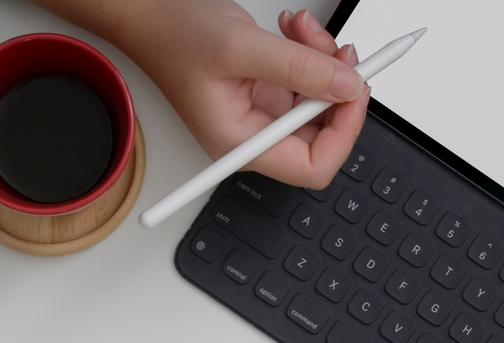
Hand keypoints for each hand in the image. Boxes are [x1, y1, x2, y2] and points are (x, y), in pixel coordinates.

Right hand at [52, 1, 367, 187]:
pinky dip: (312, 51)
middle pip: (325, 132)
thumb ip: (299, 68)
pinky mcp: (267, 89)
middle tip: (339, 52)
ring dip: (325, 60)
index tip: (355, 91)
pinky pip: (308, 78)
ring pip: (321, 100)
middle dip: (338, 88)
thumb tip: (348, 87)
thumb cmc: (172, 34)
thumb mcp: (241, 47)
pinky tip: (294, 30)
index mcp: (240, 143)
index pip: (313, 167)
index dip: (345, 133)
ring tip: (304, 29)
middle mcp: (253, 134)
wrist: (148, 12)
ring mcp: (262, 112)